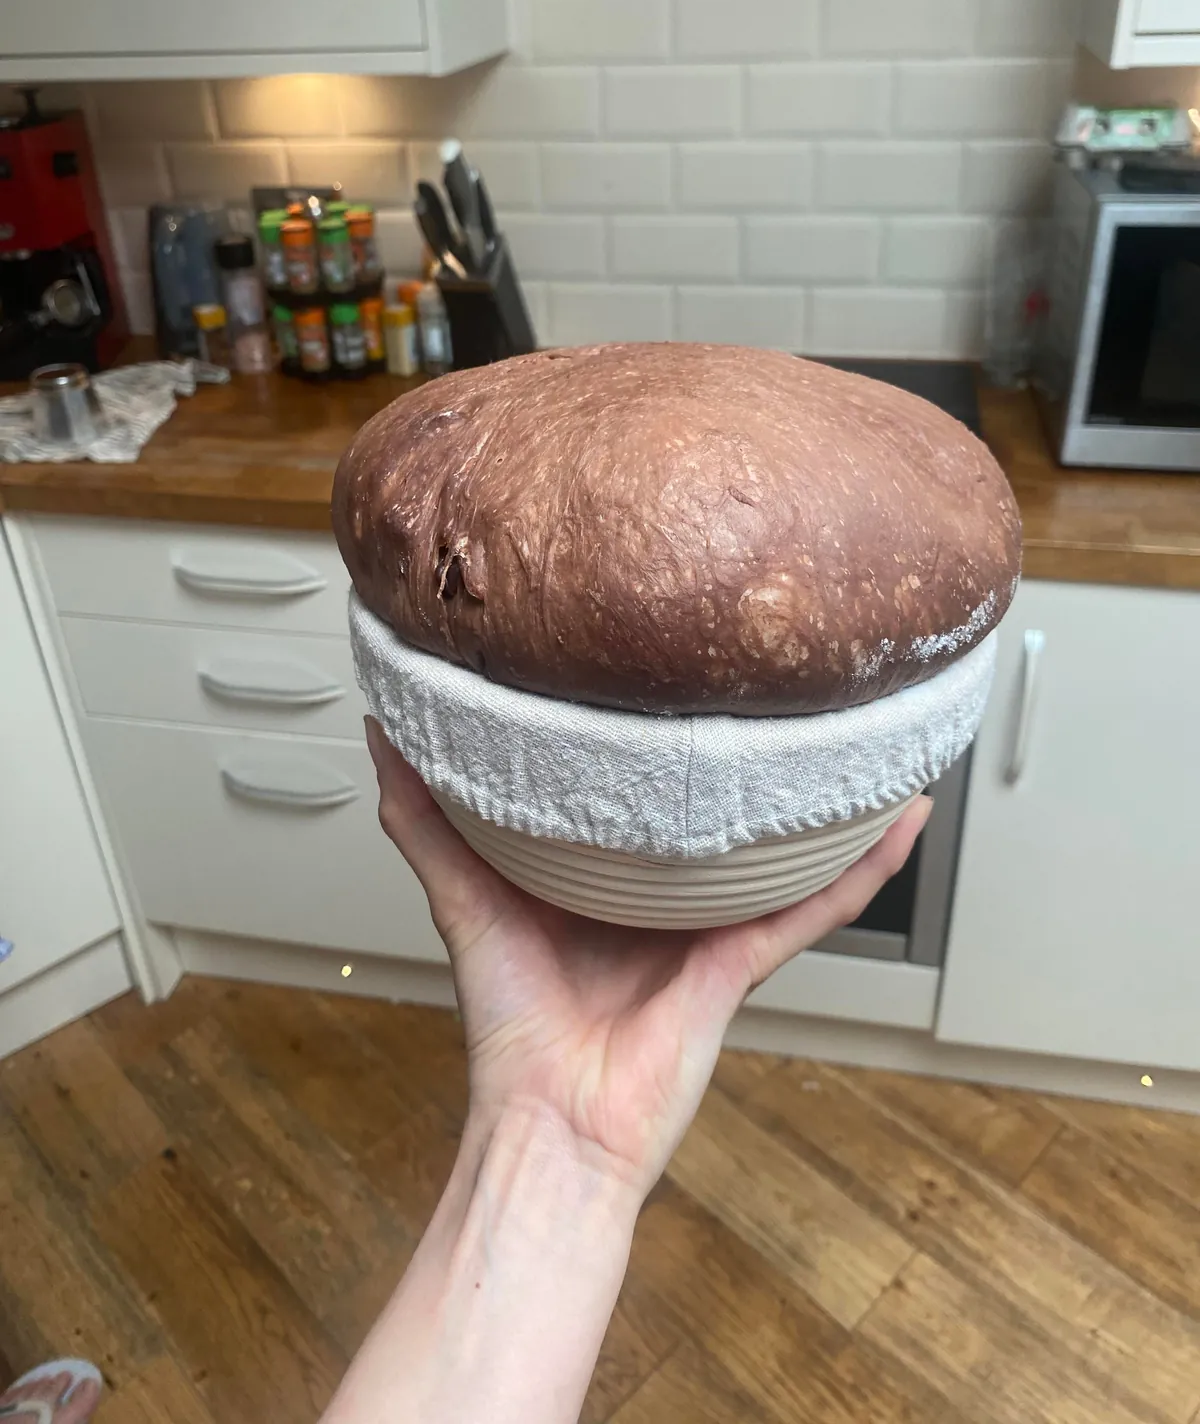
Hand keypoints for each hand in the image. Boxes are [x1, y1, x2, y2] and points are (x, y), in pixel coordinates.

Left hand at [366, 717, 930, 1202]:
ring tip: (857, 728)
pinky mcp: (746, 959)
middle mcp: (666, 893)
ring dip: (825, 797)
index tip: (657, 665)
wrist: (551, 1121)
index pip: (637, 789)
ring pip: (782, 846)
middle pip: (719, 810)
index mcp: (606, 875)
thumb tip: (383, 733)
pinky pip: (817, 905)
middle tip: (776, 674)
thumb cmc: (513, 1026)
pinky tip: (899, 817)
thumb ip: (425, 820)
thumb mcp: (462, 897)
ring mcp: (714, 923)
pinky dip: (865, 866)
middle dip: (751, 752)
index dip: (647, 733)